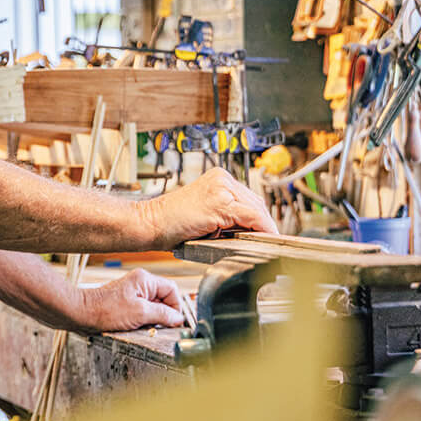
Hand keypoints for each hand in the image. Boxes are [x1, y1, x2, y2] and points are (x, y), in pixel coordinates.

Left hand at [79, 268, 182, 332]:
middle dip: (163, 315)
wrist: (82, 314)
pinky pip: (142, 313)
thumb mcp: (140, 313)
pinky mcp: (126, 304)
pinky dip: (143, 321)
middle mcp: (140, 284)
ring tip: (143, 326)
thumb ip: (162, 314)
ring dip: (152, 320)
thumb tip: (178, 318)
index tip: (175, 322)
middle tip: (157, 326)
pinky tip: (135, 327)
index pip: (172, 290)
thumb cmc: (105, 310)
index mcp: (145, 279)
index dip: (176, 307)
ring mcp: (132, 294)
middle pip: (164, 299)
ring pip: (153, 308)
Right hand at [145, 167, 276, 248]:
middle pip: (256, 202)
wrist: (150, 224)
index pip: (249, 197)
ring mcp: (221, 189)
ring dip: (264, 228)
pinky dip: (262, 229)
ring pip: (257, 210)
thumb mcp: (205, 213)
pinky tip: (265, 238)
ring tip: (266, 242)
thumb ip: (227, 215)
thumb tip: (250, 229)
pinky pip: (252, 217)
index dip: (261, 217)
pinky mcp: (220, 204)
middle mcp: (221, 179)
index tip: (268, 230)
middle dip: (264, 223)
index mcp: (218, 178)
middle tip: (270, 239)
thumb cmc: (171, 223)